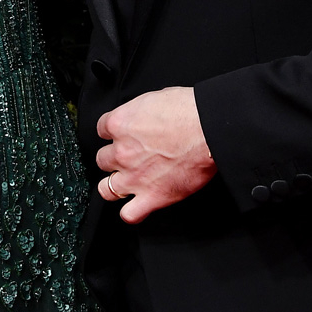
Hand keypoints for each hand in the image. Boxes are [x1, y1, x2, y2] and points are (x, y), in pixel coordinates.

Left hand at [96, 87, 216, 222]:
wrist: (209, 130)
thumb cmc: (188, 111)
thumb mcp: (155, 97)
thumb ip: (139, 112)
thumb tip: (141, 117)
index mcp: (120, 124)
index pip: (101, 129)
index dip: (113, 132)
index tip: (121, 134)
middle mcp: (122, 151)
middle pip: (102, 159)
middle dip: (114, 158)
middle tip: (128, 156)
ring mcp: (134, 177)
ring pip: (107, 188)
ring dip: (114, 185)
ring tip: (125, 182)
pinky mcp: (152, 196)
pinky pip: (129, 214)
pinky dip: (131, 212)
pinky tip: (137, 204)